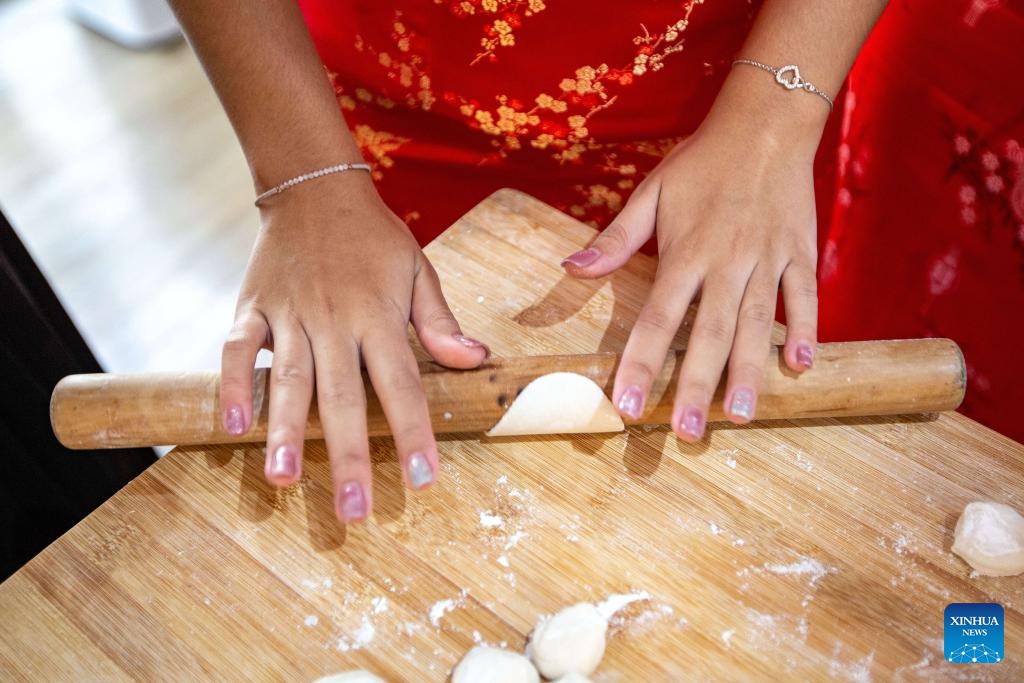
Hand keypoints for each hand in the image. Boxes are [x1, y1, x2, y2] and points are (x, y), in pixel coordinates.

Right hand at [220, 173, 487, 520]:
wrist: (313, 187)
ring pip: (286, 379)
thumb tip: (475, 360)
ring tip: (283, 480)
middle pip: (342, 396)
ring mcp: (289, 314)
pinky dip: (231, 384)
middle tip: (353, 511)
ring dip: (284, 431)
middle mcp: (333, 319)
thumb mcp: (417, 269)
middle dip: (347, 456)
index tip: (422, 480)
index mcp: (378, 314)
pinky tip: (232, 426)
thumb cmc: (373, 237)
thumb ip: (438, 321)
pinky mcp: (251, 307)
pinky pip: (236, 349)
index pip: (401, 383)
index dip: (412, 433)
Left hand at [562, 119, 817, 440]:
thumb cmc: (701, 163)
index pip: (657, 318)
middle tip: (689, 432)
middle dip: (697, 384)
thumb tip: (572, 270)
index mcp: (686, 252)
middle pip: (710, 332)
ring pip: (758, 323)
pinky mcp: (801, 252)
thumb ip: (615, 239)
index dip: (642, 363)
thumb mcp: (651, 192)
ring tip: (739, 417)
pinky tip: (803, 367)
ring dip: (749, 371)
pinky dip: (807, 330)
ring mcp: (768, 259)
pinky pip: (805, 297)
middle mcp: (727, 262)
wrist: (766, 123)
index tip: (628, 406)